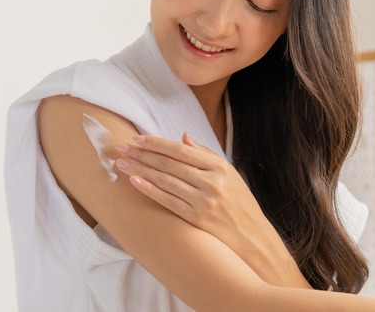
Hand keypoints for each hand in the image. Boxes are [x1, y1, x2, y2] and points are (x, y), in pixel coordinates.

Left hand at [115, 133, 309, 287]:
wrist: (253, 237)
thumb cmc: (240, 204)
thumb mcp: (230, 175)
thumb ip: (205, 155)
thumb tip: (183, 137)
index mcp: (220, 167)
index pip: (181, 150)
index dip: (157, 143)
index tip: (137, 138)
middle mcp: (212, 182)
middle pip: (169, 163)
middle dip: (142, 154)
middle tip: (121, 147)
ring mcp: (204, 201)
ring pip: (165, 180)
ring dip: (140, 170)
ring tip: (122, 163)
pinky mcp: (197, 218)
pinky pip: (168, 201)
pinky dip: (150, 190)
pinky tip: (135, 182)